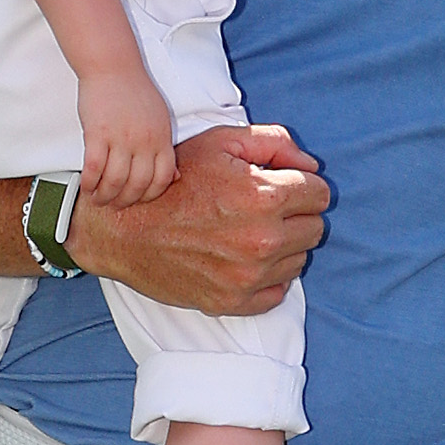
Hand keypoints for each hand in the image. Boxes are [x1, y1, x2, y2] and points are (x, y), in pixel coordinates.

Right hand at [73, 120, 326, 317]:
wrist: (125, 229)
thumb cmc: (174, 181)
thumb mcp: (221, 142)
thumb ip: (275, 143)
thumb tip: (312, 165)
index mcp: (264, 196)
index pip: (320, 194)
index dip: (302, 185)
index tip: (282, 186)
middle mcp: (263, 240)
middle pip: (316, 228)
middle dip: (296, 215)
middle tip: (264, 209)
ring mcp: (250, 275)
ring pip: (300, 260)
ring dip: (284, 246)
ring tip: (248, 232)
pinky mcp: (236, 301)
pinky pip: (279, 291)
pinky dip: (268, 276)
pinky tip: (243, 258)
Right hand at [75, 63, 178, 209]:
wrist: (113, 66)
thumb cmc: (135, 91)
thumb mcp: (161, 120)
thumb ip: (165, 148)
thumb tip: (175, 176)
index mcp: (162, 138)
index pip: (162, 179)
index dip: (149, 196)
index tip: (137, 199)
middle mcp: (144, 141)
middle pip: (137, 185)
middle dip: (124, 201)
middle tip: (114, 204)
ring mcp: (121, 138)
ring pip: (115, 181)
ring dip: (105, 196)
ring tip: (97, 199)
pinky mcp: (98, 133)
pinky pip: (94, 168)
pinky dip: (90, 183)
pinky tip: (86, 187)